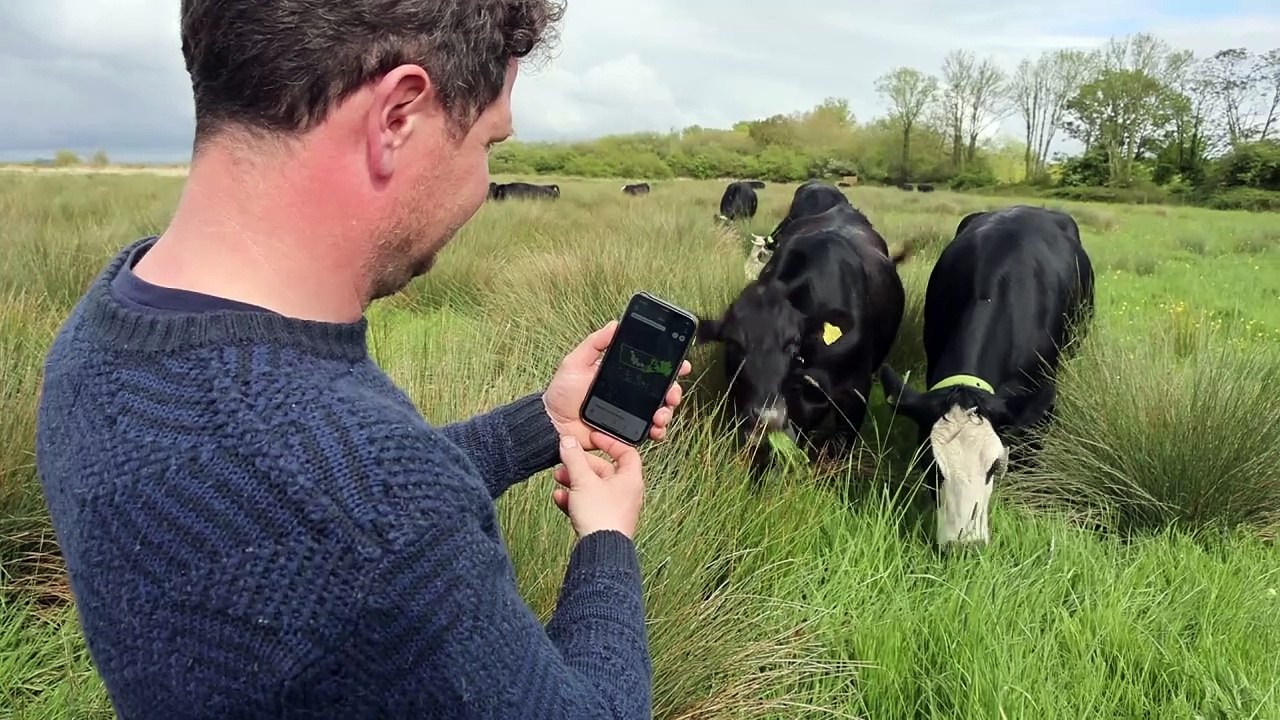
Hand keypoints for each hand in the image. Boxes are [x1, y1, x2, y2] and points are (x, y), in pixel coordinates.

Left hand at [543, 320, 692, 449]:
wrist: (553, 423)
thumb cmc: (562, 392)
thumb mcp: (575, 362)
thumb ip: (594, 343)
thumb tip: (614, 324)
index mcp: (622, 375)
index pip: (651, 369)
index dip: (669, 366)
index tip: (681, 363)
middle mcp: (630, 394)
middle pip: (662, 390)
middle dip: (673, 390)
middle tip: (672, 392)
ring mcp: (631, 414)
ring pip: (660, 411)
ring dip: (667, 411)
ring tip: (661, 414)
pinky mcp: (627, 432)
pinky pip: (648, 432)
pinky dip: (658, 431)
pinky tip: (655, 429)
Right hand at [552, 432, 643, 538]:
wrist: (601, 552)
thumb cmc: (601, 517)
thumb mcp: (583, 481)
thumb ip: (574, 458)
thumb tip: (567, 440)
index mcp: (630, 479)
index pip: (626, 452)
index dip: (610, 442)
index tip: (594, 438)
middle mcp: (625, 493)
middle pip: (604, 470)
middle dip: (582, 465)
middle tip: (566, 460)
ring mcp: (615, 509)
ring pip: (593, 488)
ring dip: (574, 481)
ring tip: (559, 479)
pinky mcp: (603, 522)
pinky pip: (588, 505)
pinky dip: (574, 499)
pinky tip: (560, 498)